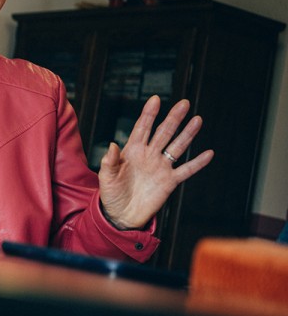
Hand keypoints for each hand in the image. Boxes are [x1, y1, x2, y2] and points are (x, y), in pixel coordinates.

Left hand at [98, 96, 213, 229]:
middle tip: (184, 104)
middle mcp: (149, 155)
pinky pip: (186, 170)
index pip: (142, 128)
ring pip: (177, 147)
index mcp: (132, 151)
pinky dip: (197, 163)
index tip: (156, 99)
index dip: (149, 114)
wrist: (121, 215)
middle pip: (164, 133)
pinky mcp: (170, 181)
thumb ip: (109, 161)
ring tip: (197, 120)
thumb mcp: (106, 177)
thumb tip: (112, 145)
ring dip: (187, 134)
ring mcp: (161, 167)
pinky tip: (208, 153)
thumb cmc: (111, 194)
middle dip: (173, 118)